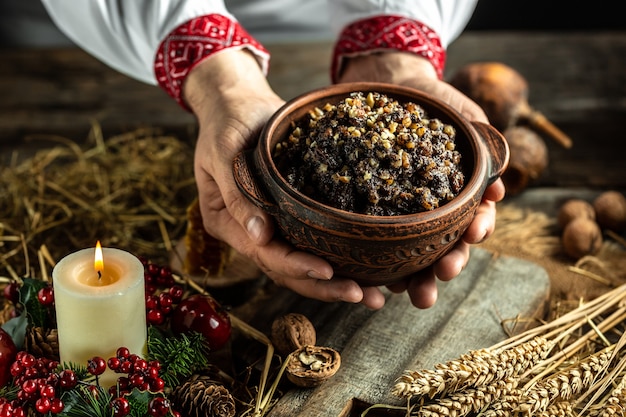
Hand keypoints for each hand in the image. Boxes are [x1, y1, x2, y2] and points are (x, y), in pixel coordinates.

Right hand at [183, 49, 387, 309]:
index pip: (265, 254)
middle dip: (325, 286)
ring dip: (336, 282)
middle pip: (287, 270)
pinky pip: (312, 242)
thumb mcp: (223, 152)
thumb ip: (238, 195)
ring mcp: (269, 226)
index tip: (329, 271)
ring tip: (375, 294)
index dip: (296, 265)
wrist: (237, 102)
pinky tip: (367, 269)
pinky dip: (338, 256)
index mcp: (227, 223)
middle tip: (366, 296)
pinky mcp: (289, 215)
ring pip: (302, 264)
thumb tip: (260, 237)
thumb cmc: (226, 121)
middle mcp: (249, 232)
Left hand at [338, 52, 505, 308]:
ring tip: (412, 294)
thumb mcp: (462, 116)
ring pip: (412, 253)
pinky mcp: (372, 213)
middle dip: (449, 263)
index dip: (478, 228)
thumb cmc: (433, 100)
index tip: (475, 232)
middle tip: (443, 274)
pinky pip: (375, 241)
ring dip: (415, 276)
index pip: (475, 218)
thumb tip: (499, 187)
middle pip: (446, 245)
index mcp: (460, 193)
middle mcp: (433, 210)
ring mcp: (402, 214)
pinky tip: (375, 279)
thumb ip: (483, 147)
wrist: (388, 83)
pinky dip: (377, 263)